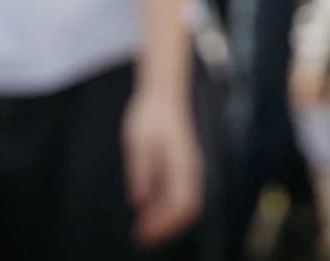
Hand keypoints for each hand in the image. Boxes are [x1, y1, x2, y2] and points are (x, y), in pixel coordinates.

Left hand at [121, 85, 204, 244]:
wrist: (165, 93)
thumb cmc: (150, 114)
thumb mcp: (138, 140)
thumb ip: (141, 170)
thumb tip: (140, 201)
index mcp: (183, 162)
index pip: (180, 203)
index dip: (163, 223)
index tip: (142, 232)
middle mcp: (191, 169)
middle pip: (187, 210)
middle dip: (165, 228)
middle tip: (140, 237)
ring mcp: (190, 170)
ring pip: (185, 205)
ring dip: (166, 221)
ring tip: (142, 229)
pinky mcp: (184, 169)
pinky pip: (180, 196)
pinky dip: (166, 209)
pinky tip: (147, 212)